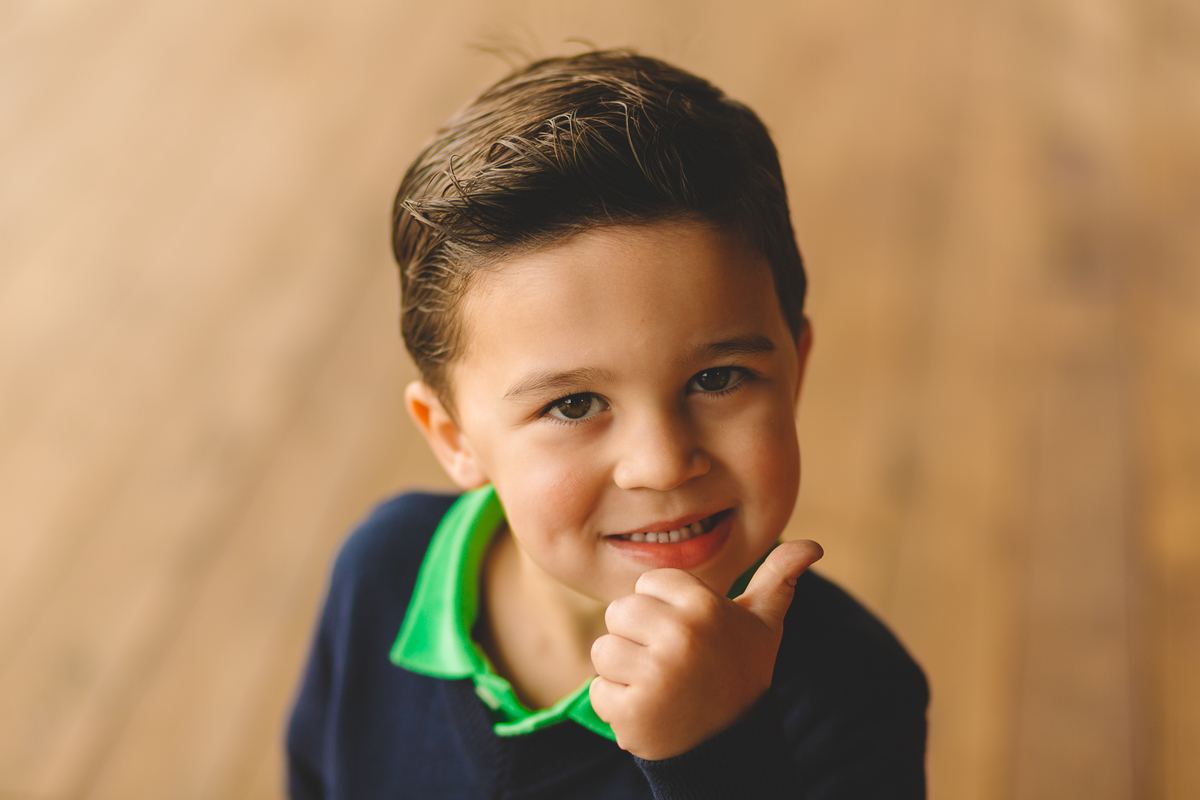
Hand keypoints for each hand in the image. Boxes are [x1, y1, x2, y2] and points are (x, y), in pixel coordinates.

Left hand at [589, 539, 822, 759]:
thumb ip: (779, 579)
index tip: (687, 633)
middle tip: (671, 662)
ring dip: (624, 671)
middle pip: (620, 612)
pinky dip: (617, 705)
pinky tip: (649, 710)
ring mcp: (655, 675)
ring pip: (604, 650)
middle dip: (637, 637)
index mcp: (703, 606)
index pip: (648, 583)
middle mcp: (679, 636)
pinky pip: (599, 691)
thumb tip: (813, 547)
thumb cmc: (741, 673)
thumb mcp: (763, 624)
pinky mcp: (632, 712)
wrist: (732, 745)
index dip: (662, 607)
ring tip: (659, 685)